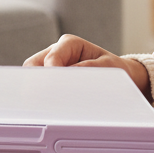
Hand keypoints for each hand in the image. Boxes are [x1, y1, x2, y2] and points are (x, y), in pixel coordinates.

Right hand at [24, 35, 151, 96]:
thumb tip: (68, 76)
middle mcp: (56, 52)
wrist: (122, 75)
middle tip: (44, 100)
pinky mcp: (50, 80)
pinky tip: (47, 108)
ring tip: (46, 106)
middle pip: (33, 65)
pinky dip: (40, 96)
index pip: (52, 57)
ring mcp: (51, 66)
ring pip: (31, 77)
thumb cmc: (114, 68)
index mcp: (69, 44)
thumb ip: (88, 69)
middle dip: (36, 82)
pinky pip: (38, 87)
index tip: (52, 89)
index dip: (50, 73)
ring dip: (36, 90)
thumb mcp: (108, 67)